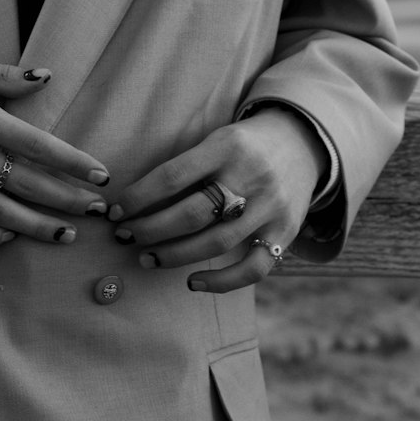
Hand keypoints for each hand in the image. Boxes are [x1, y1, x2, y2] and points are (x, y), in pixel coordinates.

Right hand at [0, 51, 109, 248]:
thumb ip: (4, 75)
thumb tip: (47, 76)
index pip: (36, 145)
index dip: (73, 163)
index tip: (101, 175)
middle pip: (26, 185)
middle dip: (68, 200)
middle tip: (99, 210)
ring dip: (38, 228)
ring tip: (67, 233)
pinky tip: (9, 236)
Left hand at [109, 108, 327, 291]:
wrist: (303, 142)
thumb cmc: (244, 144)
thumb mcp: (217, 139)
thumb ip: (187, 166)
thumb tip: (135, 201)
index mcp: (226, 146)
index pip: (173, 176)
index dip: (139, 197)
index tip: (116, 212)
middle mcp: (250, 177)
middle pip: (192, 213)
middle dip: (151, 229)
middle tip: (124, 236)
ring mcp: (270, 208)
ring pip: (216, 242)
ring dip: (175, 255)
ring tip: (146, 257)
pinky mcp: (285, 233)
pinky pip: (253, 268)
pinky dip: (221, 281)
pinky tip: (192, 282)